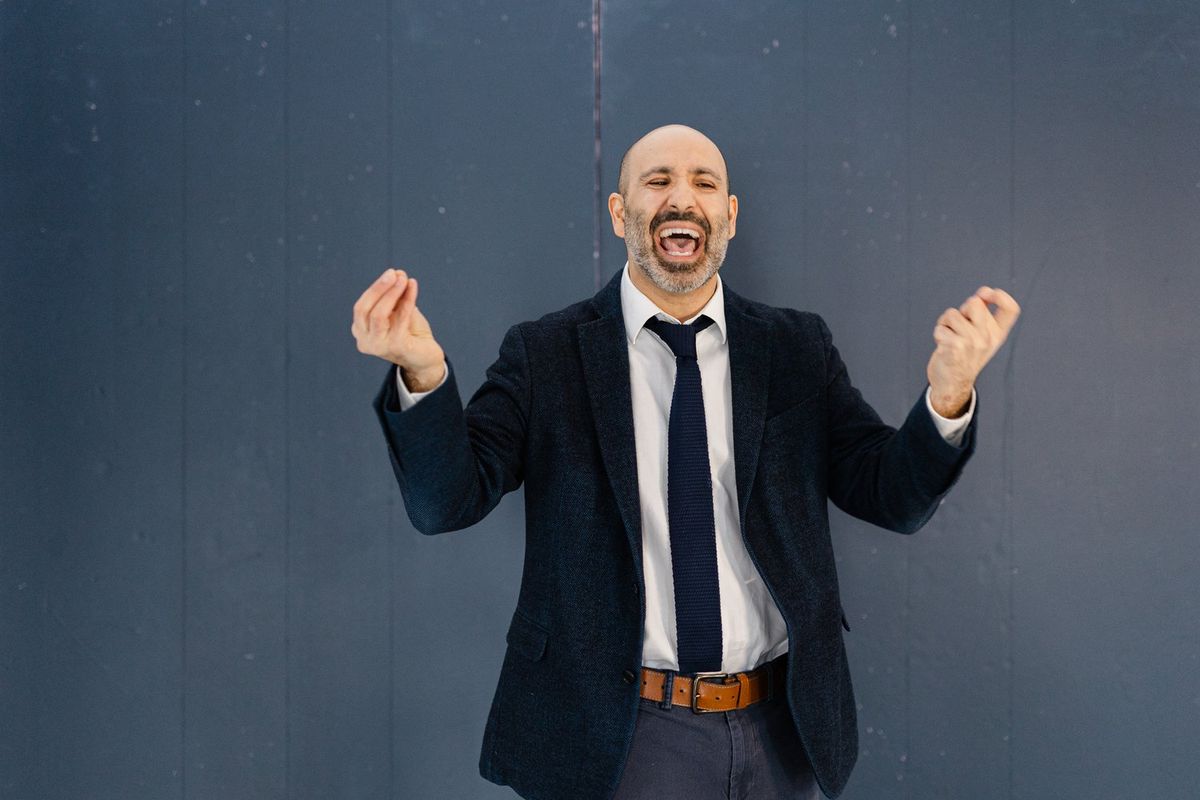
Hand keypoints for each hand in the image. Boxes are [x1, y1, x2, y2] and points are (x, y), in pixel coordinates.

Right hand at [352, 268, 445, 390]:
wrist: (426, 357)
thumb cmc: (411, 333)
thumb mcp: (398, 311)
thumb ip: (395, 295)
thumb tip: (397, 273)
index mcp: (361, 331)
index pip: (361, 307)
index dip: (375, 289)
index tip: (391, 273)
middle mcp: (365, 341)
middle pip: (365, 310)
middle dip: (380, 289)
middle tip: (395, 273)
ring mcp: (378, 346)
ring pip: (379, 315)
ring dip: (392, 293)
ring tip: (405, 279)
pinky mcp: (395, 348)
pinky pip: (400, 319)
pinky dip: (407, 300)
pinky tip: (413, 287)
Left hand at [926, 286, 1020, 417]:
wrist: (952, 384)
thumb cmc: (963, 357)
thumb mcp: (979, 337)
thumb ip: (981, 316)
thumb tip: (983, 293)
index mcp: (997, 334)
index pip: (1011, 309)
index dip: (1001, 295)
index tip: (986, 293)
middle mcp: (988, 338)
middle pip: (974, 302)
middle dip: (961, 310)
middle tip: (958, 327)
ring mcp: (972, 342)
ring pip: (952, 314)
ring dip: (945, 324)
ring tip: (949, 338)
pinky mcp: (955, 346)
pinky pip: (941, 327)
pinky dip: (938, 334)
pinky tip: (943, 346)